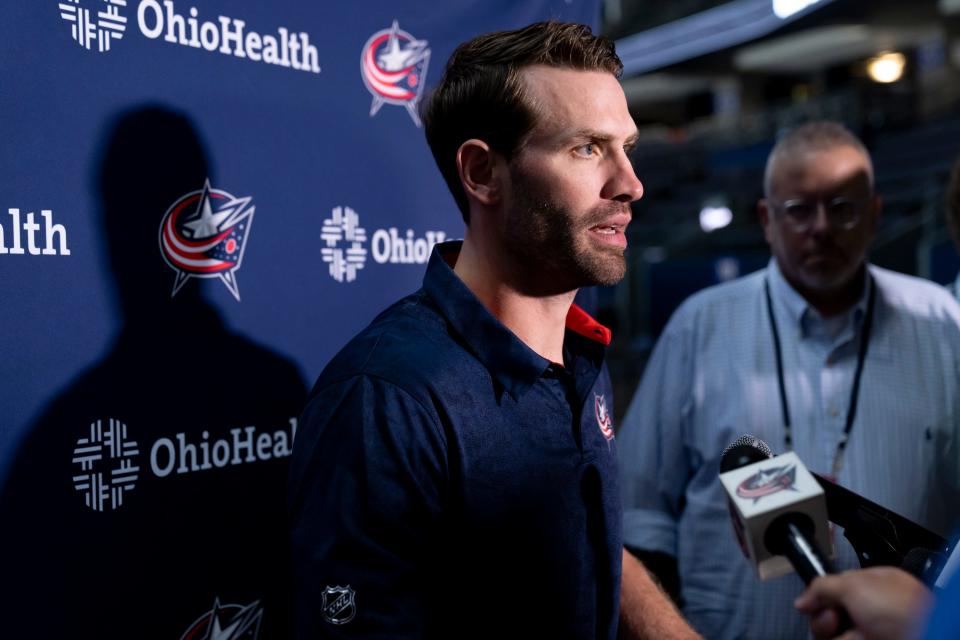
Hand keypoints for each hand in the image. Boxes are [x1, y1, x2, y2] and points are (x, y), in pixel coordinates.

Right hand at [794, 567, 931, 639]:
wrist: (919, 636)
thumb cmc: (901, 609)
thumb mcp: (853, 584)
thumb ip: (822, 585)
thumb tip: (802, 600)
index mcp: (870, 585)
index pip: (832, 587)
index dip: (820, 595)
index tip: (813, 601)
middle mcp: (868, 609)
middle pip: (827, 613)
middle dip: (824, 617)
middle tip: (835, 618)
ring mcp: (868, 632)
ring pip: (831, 633)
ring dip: (833, 633)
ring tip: (854, 634)